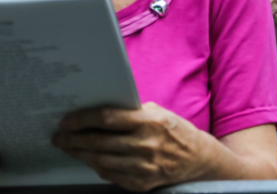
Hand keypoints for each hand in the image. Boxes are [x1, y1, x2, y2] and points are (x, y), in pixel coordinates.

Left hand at [52, 102, 205, 190]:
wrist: (197, 158)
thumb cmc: (174, 131)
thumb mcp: (158, 113)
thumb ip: (132, 112)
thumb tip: (99, 112)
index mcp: (151, 122)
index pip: (108, 118)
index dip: (83, 119)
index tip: (67, 120)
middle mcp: (146, 144)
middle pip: (99, 141)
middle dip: (74, 138)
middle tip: (59, 136)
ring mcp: (143, 166)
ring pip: (100, 160)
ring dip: (80, 153)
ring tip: (69, 147)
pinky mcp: (141, 182)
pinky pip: (109, 174)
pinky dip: (95, 165)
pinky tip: (88, 158)